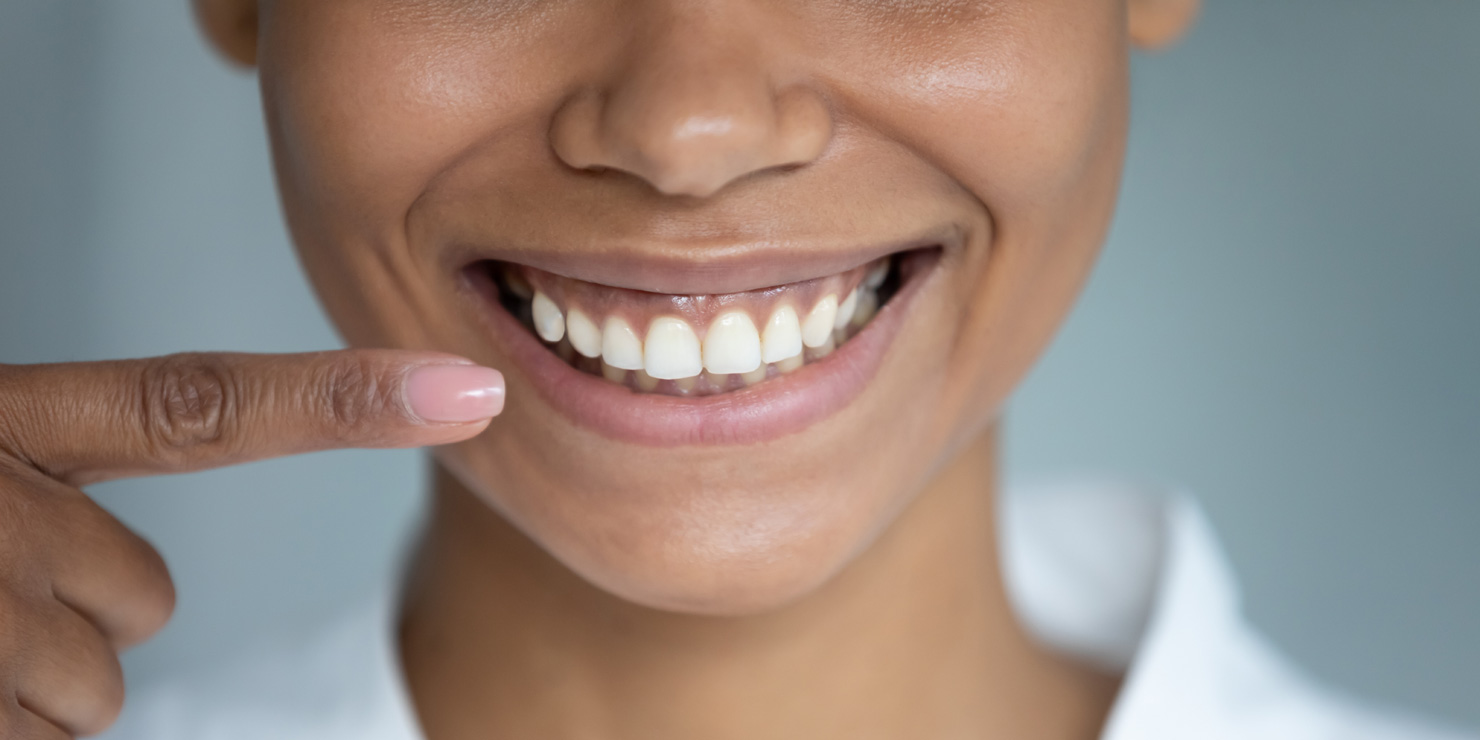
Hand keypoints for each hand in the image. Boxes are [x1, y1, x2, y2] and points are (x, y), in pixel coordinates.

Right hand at [0, 350, 503, 737]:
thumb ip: (50, 484)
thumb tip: (133, 582)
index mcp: (9, 424)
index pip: (201, 408)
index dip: (342, 403)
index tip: (468, 392)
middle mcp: (4, 512)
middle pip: (148, 593)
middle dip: (85, 609)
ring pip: (100, 686)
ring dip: (32, 681)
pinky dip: (8, 730)